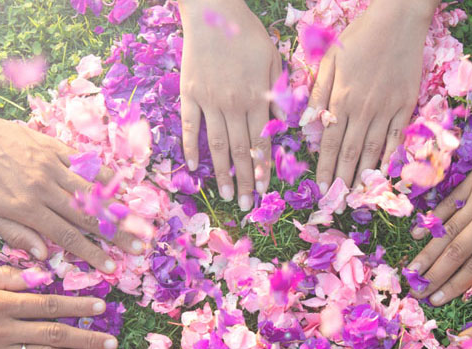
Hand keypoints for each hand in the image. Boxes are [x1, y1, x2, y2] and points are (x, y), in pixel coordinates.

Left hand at [0, 105, 140, 272]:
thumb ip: (16, 234)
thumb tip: (45, 256)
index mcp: (27, 208)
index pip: (67, 236)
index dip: (91, 253)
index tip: (110, 267)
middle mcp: (44, 187)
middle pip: (87, 216)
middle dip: (115, 235)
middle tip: (138, 248)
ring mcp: (51, 165)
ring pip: (90, 191)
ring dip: (116, 208)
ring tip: (137, 222)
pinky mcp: (52, 147)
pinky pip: (83, 163)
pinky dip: (103, 175)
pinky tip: (120, 187)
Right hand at [179, 0, 280, 210]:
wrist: (212, 10)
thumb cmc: (246, 32)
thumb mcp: (272, 59)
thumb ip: (277, 92)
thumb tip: (282, 123)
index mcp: (256, 98)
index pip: (261, 143)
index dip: (263, 169)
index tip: (264, 191)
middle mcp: (233, 105)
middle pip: (240, 151)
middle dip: (244, 180)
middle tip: (245, 206)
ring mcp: (209, 101)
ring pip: (217, 145)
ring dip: (221, 172)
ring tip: (224, 195)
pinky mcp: (189, 93)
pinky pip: (191, 126)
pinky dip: (192, 147)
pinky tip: (193, 167)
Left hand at [310, 0, 434, 191]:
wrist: (398, 20)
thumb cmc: (359, 37)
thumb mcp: (330, 59)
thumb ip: (319, 92)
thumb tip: (308, 123)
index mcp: (341, 99)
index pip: (330, 144)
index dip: (327, 169)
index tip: (323, 188)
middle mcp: (363, 109)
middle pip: (351, 153)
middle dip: (344, 180)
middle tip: (339, 202)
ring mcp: (387, 109)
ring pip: (374, 150)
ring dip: (365, 175)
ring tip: (358, 196)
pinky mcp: (406, 106)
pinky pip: (397, 138)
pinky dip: (390, 158)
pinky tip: (384, 173)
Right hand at [407, 126, 471, 305]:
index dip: (453, 286)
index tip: (436, 301)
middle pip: (455, 252)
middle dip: (434, 276)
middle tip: (416, 291)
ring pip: (447, 230)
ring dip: (426, 253)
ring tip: (410, 271)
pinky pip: (447, 203)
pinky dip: (431, 220)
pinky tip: (416, 234)